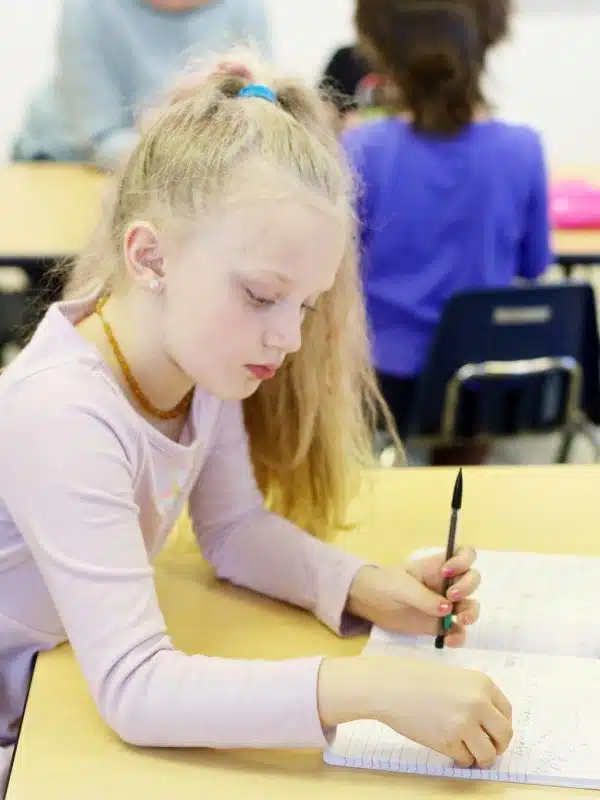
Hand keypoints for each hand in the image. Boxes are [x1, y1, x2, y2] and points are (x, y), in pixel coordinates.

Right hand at [318, 655, 512, 767]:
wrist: (389, 685)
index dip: (500, 726)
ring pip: (488, 754)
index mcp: (482, 683)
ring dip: (481, 757)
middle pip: (504, 735)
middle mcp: (478, 703)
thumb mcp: (454, 678)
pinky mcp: (448, 741)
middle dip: (497, 746)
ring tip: (468, 753)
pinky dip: (461, 758)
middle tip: (486, 748)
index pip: (507, 713)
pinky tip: (450, 749)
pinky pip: (465, 759)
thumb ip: (474, 696)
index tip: (492, 732)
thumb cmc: (416, 679)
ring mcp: (464, 723)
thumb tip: (490, 725)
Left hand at [347, 547, 479, 646]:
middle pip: (472, 580)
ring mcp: (445, 605)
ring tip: (460, 620)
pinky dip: (458, 637)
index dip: (464, 560)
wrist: (369, 603)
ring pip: (470, 607)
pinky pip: (457, 631)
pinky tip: (449, 640)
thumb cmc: (386, 584)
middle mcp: (446, 583)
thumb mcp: (402, 586)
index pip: (464, 555)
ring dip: (471, 613)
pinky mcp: (440, 625)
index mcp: (438, 566)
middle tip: (452, 596)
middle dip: (468, 587)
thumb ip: (423, 597)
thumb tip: (448, 610)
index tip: (448, 571)